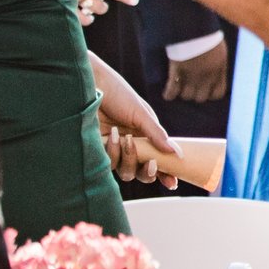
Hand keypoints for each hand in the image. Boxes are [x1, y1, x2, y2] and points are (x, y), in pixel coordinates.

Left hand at [94, 74, 179, 189]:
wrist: (91, 86)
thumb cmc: (118, 94)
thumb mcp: (141, 113)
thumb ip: (157, 134)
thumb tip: (178, 153)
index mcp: (146, 137)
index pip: (158, 160)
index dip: (165, 173)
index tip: (172, 183)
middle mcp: (131, 146)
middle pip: (141, 172)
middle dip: (148, 172)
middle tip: (151, 163)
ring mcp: (114, 150)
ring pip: (125, 171)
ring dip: (129, 159)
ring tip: (127, 139)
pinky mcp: (97, 151)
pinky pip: (108, 163)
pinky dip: (113, 152)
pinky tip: (112, 136)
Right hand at [165, 38, 231, 102]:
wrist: (193, 27)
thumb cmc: (206, 35)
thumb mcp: (218, 50)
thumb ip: (217, 63)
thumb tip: (215, 71)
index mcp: (219, 69)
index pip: (217, 93)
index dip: (210, 93)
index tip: (205, 89)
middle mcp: (207, 76)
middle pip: (200, 98)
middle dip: (195, 94)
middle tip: (189, 87)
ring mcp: (192, 75)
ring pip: (186, 96)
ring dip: (182, 93)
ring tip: (179, 87)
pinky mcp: (177, 72)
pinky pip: (172, 92)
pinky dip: (169, 94)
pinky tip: (168, 93)